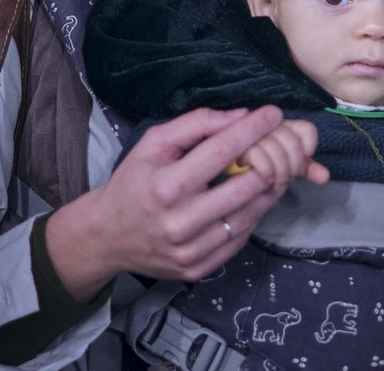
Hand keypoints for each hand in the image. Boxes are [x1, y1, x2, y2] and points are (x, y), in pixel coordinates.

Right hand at [44, 106, 294, 297]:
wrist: (107, 236)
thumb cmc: (133, 182)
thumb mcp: (152, 144)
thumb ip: (195, 124)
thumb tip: (240, 116)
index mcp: (167, 186)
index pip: (222, 152)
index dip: (253, 129)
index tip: (273, 113)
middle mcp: (181, 221)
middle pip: (246, 186)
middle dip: (269, 158)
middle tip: (277, 143)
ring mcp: (192, 250)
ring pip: (251, 214)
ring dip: (268, 187)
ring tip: (272, 167)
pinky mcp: (199, 269)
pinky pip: (241, 237)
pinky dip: (253, 214)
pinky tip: (253, 198)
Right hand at [239, 118, 330, 188]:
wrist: (234, 180)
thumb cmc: (263, 169)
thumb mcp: (286, 167)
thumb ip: (306, 169)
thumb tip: (325, 176)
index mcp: (284, 125)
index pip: (306, 129)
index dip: (308, 147)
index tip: (302, 163)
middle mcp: (269, 123)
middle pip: (292, 141)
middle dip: (294, 166)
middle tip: (288, 179)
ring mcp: (253, 132)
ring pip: (277, 149)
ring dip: (281, 172)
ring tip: (276, 182)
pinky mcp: (239, 145)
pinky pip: (258, 155)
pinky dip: (266, 171)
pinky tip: (265, 179)